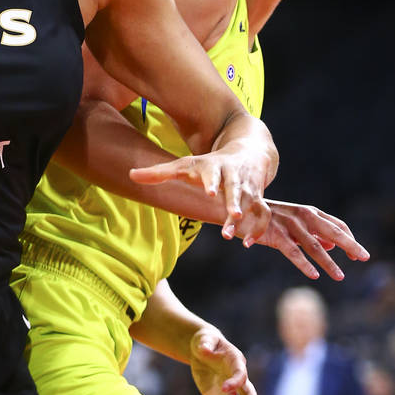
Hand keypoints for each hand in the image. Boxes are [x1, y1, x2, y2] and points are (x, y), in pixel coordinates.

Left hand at [130, 142, 271, 244]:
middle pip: (237, 188)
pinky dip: (259, 228)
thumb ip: (159, 173)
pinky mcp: (260, 199)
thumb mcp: (185, 164)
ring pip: (253, 203)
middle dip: (235, 202)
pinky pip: (264, 214)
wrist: (248, 151)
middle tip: (233, 216)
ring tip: (239, 239)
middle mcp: (235, 176)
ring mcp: (250, 188)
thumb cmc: (209, 163)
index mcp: (215, 167)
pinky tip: (247, 243)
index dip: (213, 182)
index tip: (211, 192)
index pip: (215, 173)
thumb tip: (130, 175)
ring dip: (248, 220)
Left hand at [189, 328, 259, 394]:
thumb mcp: (204, 339)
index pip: (240, 374)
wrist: (201, 349)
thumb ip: (205, 343)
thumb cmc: (206, 340)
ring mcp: (225, 389)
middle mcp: (234, 378)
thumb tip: (204, 349)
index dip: (235, 382)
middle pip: (247, 393)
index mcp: (235, 362)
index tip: (224, 388)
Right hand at [253, 200, 369, 280]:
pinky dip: (304, 264)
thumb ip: (312, 234)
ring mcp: (289, 224)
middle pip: (332, 232)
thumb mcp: (292, 224)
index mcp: (309, 212)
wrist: (237, 211)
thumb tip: (332, 247)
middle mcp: (302, 215)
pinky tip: (314, 275)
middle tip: (365, 258)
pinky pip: (293, 252)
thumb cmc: (266, 218)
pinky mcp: (275, 234)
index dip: (350, 239)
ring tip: (340, 276)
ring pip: (315, 246)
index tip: (358, 255)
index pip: (337, 225)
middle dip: (350, 245)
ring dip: (329, 263)